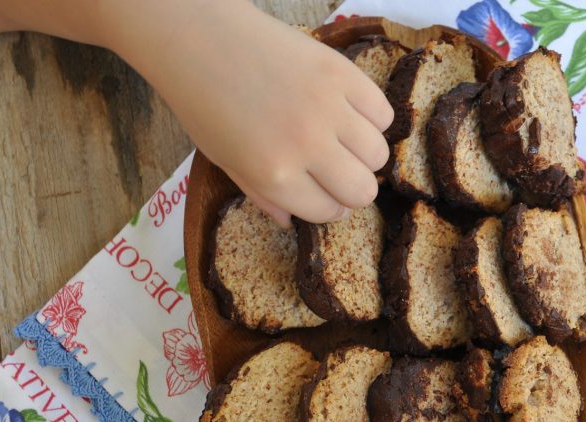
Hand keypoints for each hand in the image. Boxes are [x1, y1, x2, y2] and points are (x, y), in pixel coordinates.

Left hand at [115, 2, 392, 224]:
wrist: (202, 38)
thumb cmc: (205, 101)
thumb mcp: (225, 160)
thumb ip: (261, 195)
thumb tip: (290, 220)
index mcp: (274, 175)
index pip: (328, 211)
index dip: (328, 206)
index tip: (323, 192)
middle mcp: (307, 147)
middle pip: (363, 191)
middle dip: (352, 188)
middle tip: (338, 171)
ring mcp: (329, 109)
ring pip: (378, 155)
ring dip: (364, 154)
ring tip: (344, 139)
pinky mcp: (343, 74)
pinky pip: (383, 113)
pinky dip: (372, 119)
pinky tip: (350, 113)